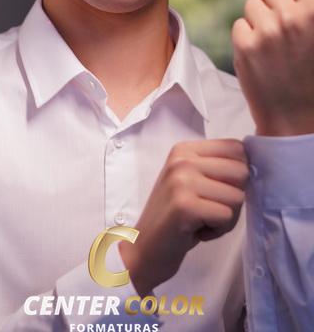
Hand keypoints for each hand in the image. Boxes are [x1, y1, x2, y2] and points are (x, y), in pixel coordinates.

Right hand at [118, 139, 248, 295]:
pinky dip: (218, 231)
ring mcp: (182, 180)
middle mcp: (182, 159)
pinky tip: (196, 232)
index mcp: (184, 149)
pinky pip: (227, 216)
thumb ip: (216, 168)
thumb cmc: (173, 218)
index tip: (216, 191)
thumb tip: (254, 165)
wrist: (142, 249)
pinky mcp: (185, 205)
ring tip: (201, 221)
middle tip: (210, 209)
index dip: (238, 174)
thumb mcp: (190, 181)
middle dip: (234, 197)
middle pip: (241, 172)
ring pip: (237, 197)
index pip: (236, 148)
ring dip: (226, 218)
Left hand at [232, 0, 313, 136]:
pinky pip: (240, 24)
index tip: (297, 8)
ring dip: (260, 20)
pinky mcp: (245, 46)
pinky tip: (262, 56)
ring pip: (252, 4)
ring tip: (275, 46)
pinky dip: (247, 38)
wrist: (298, 118)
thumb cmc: (312, 70)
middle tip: (284, 30)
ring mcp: (268, 31)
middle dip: (274, 2)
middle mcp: (294, 16)